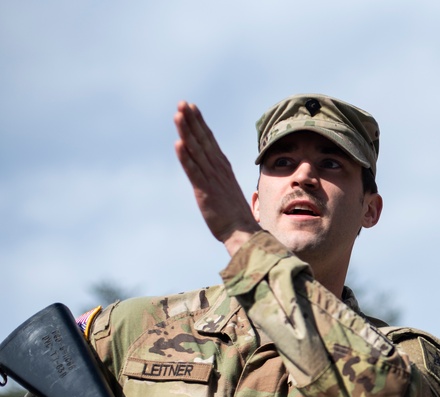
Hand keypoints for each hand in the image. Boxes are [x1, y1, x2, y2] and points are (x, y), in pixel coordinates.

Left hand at [173, 101, 257, 254]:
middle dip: (193, 121)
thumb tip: (217, 176)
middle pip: (203, 140)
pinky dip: (185, 158)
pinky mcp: (204, 191)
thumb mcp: (227, 192)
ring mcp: (211, 179)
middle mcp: (218, 170)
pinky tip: (178, 144)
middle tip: (183, 103)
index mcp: (223, 169)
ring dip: (187, 132)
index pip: (210, 141)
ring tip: (178, 114)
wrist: (243, 232)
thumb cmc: (236, 216)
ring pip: (196, 151)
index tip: (192, 108)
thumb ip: (221, 180)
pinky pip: (193, 172)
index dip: (200, 124)